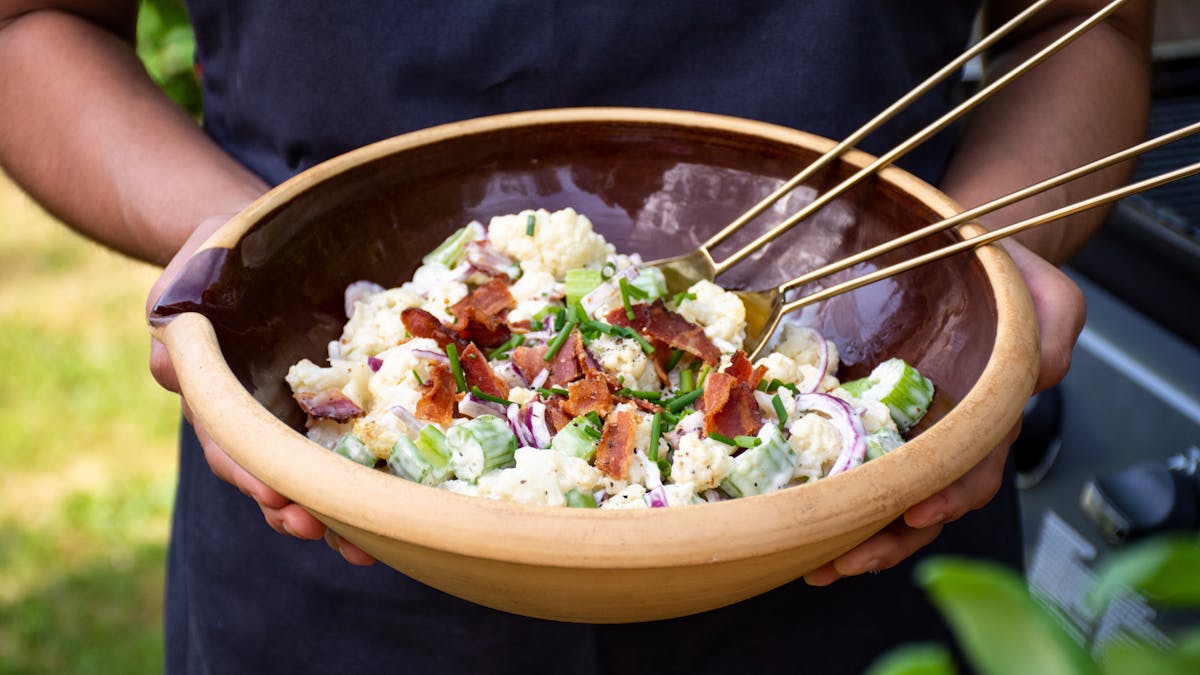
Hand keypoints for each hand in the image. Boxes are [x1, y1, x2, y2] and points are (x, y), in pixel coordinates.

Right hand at [146, 212, 375, 565]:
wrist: (273, 241)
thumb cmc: (224, 256)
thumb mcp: (192, 278)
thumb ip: (176, 318)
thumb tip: (170, 363)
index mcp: (224, 397)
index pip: (232, 446)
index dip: (252, 474)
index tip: (276, 495)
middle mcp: (264, 419)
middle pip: (276, 478)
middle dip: (296, 509)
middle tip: (320, 529)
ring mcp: (307, 418)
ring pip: (318, 479)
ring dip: (338, 515)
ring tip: (364, 546)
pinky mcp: (351, 406)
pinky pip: (362, 449)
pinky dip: (376, 484)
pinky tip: (402, 515)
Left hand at [803, 241, 1083, 585]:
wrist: (954, 250)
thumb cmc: (999, 274)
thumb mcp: (1043, 292)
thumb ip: (1054, 326)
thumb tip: (1044, 371)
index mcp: (984, 417)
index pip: (972, 471)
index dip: (949, 497)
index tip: (918, 512)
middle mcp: (938, 434)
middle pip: (917, 504)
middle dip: (884, 541)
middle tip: (842, 562)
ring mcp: (895, 427)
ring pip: (875, 496)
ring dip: (846, 534)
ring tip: (810, 564)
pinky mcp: (856, 411)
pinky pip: (838, 457)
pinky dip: (819, 491)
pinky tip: (787, 516)